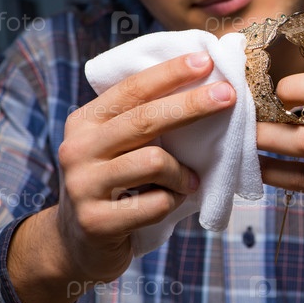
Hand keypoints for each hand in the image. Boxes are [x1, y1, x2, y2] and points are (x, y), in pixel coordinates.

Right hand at [8, 51, 234, 302]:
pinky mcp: (96, 221)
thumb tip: (202, 86)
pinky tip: (170, 203)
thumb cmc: (113, 185)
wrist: (74, 242)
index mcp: (86, 122)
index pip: (131, 89)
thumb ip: (143, 121)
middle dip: (191, 104)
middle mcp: (79, 148)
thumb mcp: (117, 147)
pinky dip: (173, 202)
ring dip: (183, 173)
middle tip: (228, 95)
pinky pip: (155, 204)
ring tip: (189, 181)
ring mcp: (83, 185)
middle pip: (144, 119)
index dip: (169, 73)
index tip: (205, 60)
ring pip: (153, 162)